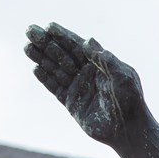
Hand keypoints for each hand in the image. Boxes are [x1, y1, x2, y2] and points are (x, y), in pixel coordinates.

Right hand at [25, 22, 144, 145]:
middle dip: (46, 43)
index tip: (48, 26)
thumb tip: (88, 40)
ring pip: (55, 69)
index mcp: (99, 63)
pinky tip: (36, 68)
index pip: (77, 46)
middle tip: (29, 30)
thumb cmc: (131, 101)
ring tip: (27, 47)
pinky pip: (55, 88)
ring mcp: (78, 88)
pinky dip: (45, 79)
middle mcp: (87, 73)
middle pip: (62, 54)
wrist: (129, 130)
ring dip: (41, 58)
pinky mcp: (72, 103)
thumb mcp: (122, 77)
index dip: (63, 36)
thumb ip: (106, 60)